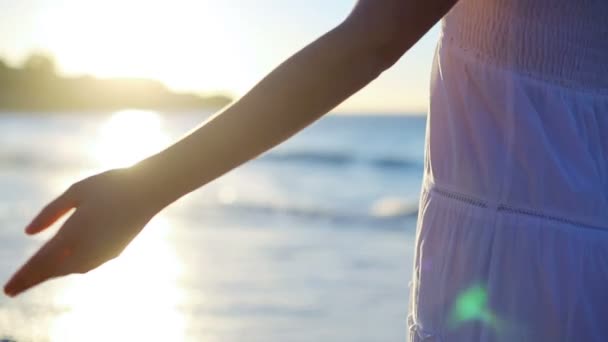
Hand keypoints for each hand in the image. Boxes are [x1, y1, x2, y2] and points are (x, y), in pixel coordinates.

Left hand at [4, 168, 163, 296]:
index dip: (24, 276)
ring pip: (70, 269)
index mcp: (75, 233)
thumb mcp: (77, 191)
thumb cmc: (112, 186)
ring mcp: (103, 253)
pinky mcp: (113, 252)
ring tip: (35, 276)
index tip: (8, 288)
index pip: (43, 261)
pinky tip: (65, 264)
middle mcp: (88, 249)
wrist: (149, 192)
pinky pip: (85, 264)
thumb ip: (51, 212)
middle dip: (32, 279)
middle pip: (54, 270)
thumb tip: (29, 232)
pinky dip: (69, 267)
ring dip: (52, 273)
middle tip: (13, 289)